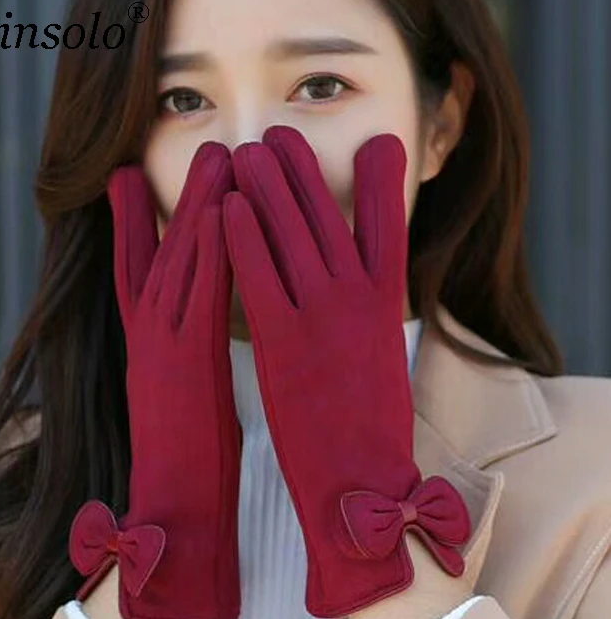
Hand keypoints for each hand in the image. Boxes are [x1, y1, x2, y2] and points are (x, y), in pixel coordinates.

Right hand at [70, 142, 242, 618]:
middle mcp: (149, 333)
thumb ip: (187, 356)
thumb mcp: (182, 394)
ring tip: (221, 156)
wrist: (176, 506)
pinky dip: (210, 250)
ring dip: (202, 206)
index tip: (136, 179)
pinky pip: (200, 294)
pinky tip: (224, 212)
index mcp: (150, 342)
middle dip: (185, 196)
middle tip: (208, 148)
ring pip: (183, 261)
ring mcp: (164, 343)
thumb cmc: (187, 455)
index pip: (139, 268)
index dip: (140, 221)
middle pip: (166, 250)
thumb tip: (201, 330)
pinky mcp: (187, 360)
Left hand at [222, 125, 470, 617]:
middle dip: (303, 170)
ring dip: (268, 189)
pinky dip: (244, 238)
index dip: (384, 178)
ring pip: (293, 235)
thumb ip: (368, 316)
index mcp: (387, 304)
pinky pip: (261, 276)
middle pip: (330, 216)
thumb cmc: (373, 427)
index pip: (391, 224)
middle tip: (280, 134)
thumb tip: (357, 286)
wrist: (362, 484)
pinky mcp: (285, 342)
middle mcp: (360, 299)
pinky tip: (227, 209)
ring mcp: (322, 317)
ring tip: (247, 153)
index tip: (374, 144)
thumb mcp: (381, 359)